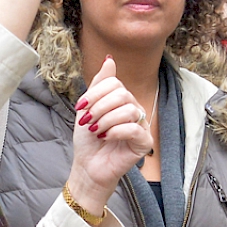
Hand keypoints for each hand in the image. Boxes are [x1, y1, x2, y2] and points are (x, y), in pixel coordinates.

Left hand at [65, 56, 153, 216]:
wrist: (88, 167)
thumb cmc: (88, 140)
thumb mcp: (88, 108)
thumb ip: (99, 84)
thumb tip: (109, 59)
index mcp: (122, 100)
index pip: (114, 83)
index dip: (95, 93)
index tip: (81, 107)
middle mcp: (135, 110)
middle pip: (122, 94)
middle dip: (99, 107)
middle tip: (87, 121)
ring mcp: (142, 126)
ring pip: (128, 110)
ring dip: (105, 120)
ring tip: (95, 131)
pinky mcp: (145, 143)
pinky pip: (134, 129)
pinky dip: (115, 131)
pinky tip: (106, 138)